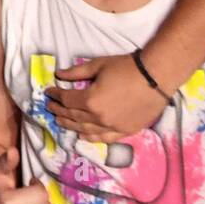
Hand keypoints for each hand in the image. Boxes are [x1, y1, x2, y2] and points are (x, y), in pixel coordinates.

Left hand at [45, 53, 163, 141]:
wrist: (156, 77)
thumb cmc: (126, 68)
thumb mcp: (98, 65)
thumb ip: (76, 72)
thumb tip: (59, 74)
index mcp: (91, 101)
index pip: (67, 100)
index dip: (56, 96)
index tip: (48, 92)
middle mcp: (99, 118)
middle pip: (74, 117)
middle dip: (60, 111)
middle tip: (50, 107)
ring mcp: (112, 127)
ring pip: (86, 130)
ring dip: (71, 125)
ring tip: (60, 121)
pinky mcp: (125, 131)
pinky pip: (104, 138)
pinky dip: (91, 137)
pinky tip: (82, 136)